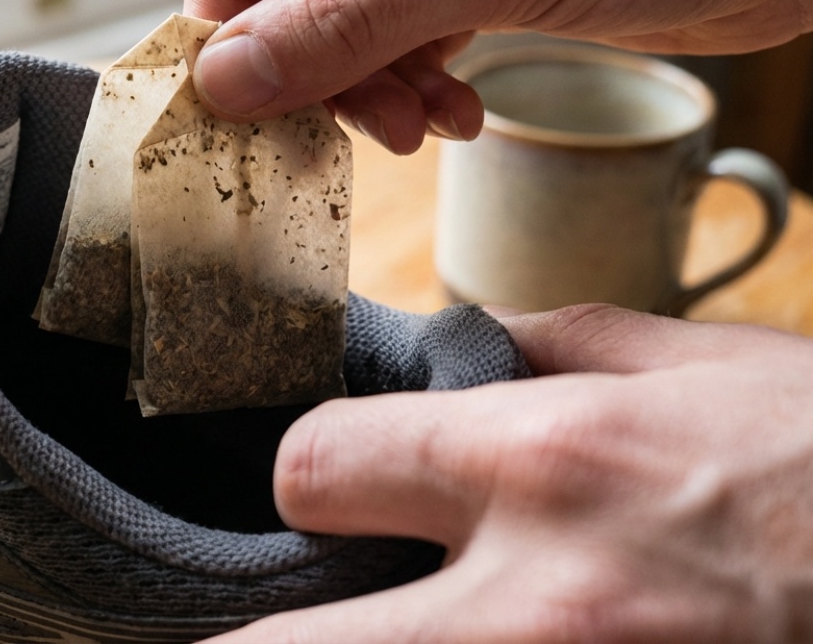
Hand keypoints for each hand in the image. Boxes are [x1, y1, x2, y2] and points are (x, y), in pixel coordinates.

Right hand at [184, 0, 812, 153]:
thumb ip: (349, 17)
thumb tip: (230, 74)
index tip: (232, 84)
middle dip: (318, 58)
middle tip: (351, 122)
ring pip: (345, 10)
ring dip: (370, 82)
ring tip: (420, 125)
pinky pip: (402, 31)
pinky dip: (414, 80)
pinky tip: (453, 111)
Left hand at [200, 305, 812, 642]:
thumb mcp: (704, 361)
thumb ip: (555, 343)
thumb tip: (457, 340)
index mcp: (546, 460)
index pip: (316, 465)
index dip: (309, 473)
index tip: (328, 483)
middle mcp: (532, 599)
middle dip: (249, 634)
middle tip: (252, 620)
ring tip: (342, 628)